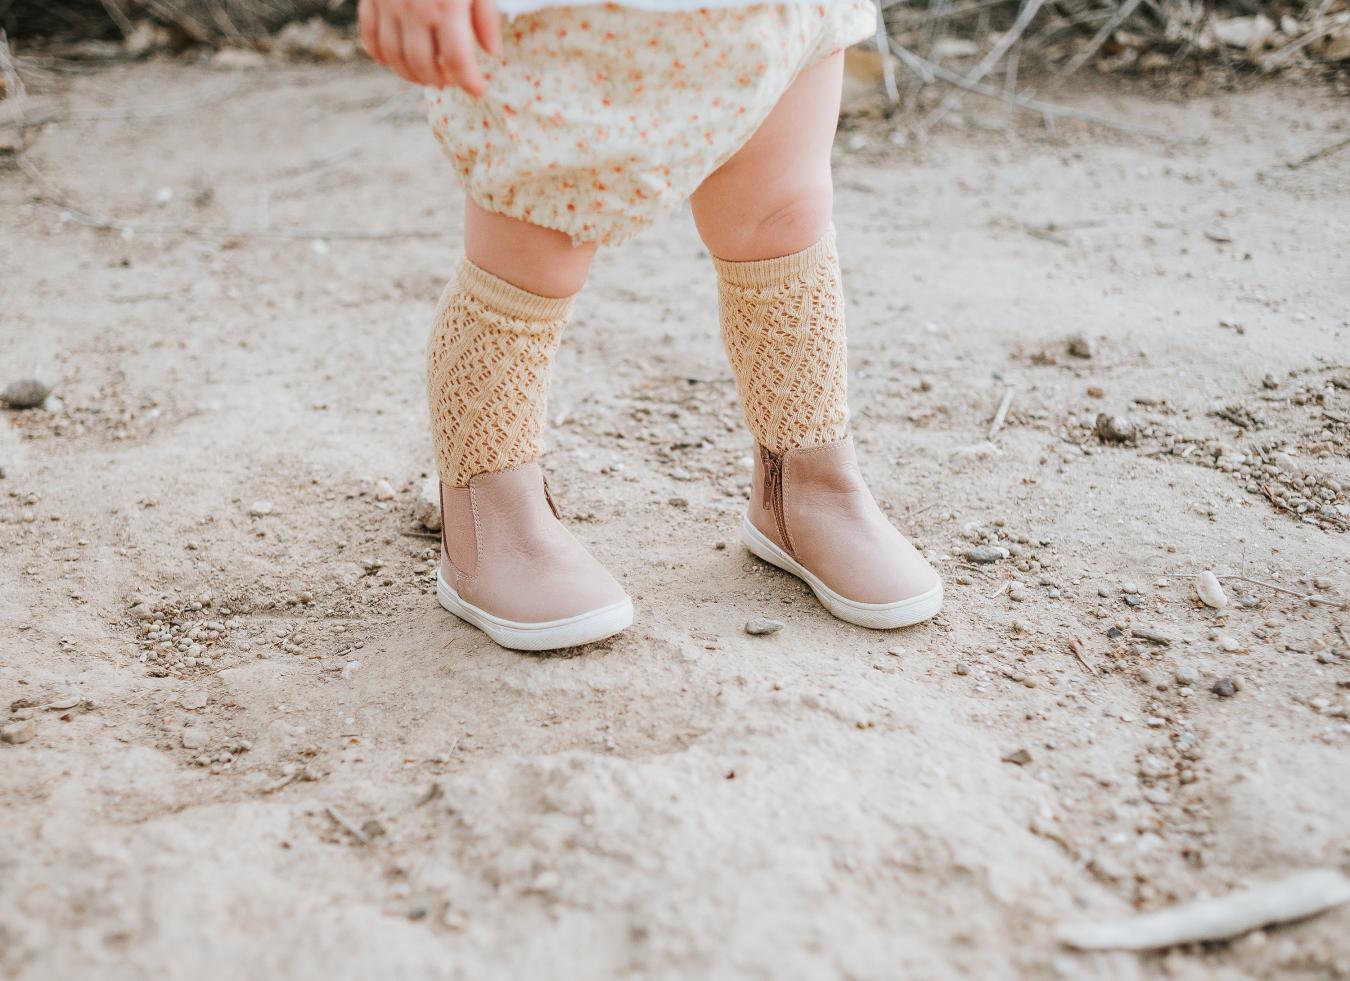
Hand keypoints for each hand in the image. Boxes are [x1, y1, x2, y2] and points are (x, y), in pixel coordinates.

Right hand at [359, 0, 501, 95]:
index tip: (478, 89)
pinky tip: (395, 61)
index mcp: (446, 8)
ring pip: (395, 59)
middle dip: (441, 81)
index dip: (469, 82)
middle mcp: (415, 12)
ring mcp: (389, 7)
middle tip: (453, 79)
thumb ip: (485, 16)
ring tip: (429, 75)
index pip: (458, 61)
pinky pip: (370, 39)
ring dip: (412, 75)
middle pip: (424, 67)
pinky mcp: (371, 0)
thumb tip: (492, 52)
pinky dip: (382, 56)